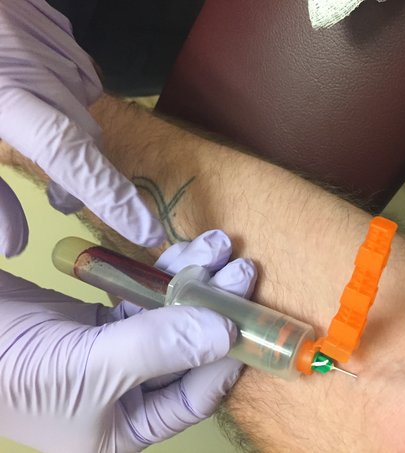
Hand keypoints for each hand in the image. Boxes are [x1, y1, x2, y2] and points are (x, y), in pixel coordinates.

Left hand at [0, 0, 163, 256]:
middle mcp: (37, 70)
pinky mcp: (56, 26)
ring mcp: (51, 42)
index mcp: (4, 97)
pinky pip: (80, 75)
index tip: (146, 230)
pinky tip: (37, 89)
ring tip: (37, 130)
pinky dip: (67, 95)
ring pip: (85, 107)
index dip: (110, 196)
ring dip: (71, 130)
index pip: (69, 154)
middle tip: (58, 197)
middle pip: (85, 136)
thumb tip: (13, 247)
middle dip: (80, 172)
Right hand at [0, 230, 255, 451]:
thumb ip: (160, 348)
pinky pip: (142, 296)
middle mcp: (127, 394)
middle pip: (187, 348)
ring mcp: (114, 352)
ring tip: (221, 246)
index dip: (225, 357)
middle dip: (215, 308)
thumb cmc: (12, 372)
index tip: (248, 319)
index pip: (194, 395)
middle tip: (244, 270)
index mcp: (126, 428)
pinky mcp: (98, 318)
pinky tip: (188, 251)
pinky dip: (163, 274)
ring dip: (194, 281)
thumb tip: (227, 333)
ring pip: (168, 315)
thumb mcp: (90, 368)